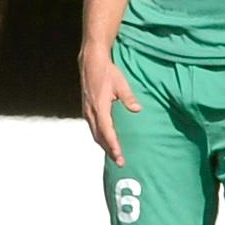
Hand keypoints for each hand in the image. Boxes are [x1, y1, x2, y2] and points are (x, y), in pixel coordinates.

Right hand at [79, 45, 139, 164]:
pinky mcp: (86, 109)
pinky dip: (99, 137)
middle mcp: (91, 112)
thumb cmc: (107, 72)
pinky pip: (92, 128)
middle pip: (99, 137)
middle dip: (109, 150)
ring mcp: (87, 111)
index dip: (113, 145)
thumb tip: (138, 110)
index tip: (119, 156)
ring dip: (104, 145)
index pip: (107, 131)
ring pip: (94, 134)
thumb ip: (128, 98)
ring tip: (114, 155)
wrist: (91, 62)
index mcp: (100, 107)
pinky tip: (105, 140)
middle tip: (120, 161)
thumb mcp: (121, 83)